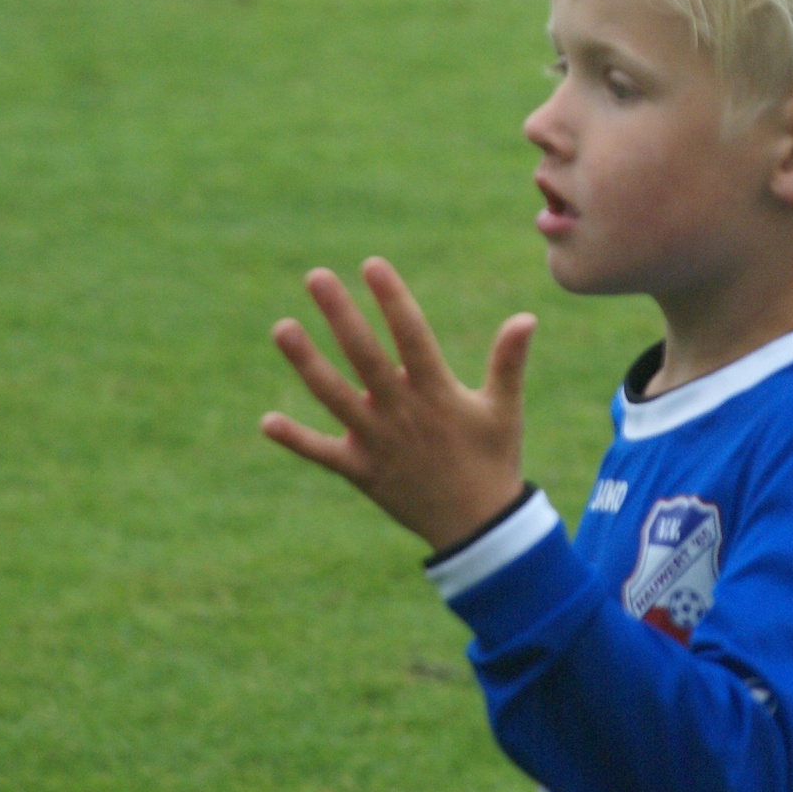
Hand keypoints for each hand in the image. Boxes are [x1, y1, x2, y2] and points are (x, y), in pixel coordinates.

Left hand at [261, 258, 536, 553]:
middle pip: (365, 355)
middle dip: (340, 314)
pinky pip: (322, 453)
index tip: (372, 264)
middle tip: (315, 276)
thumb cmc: (493, 460)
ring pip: (334, 396)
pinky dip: (295, 439)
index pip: (411, 334)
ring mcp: (377, 442)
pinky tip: (266, 421)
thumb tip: (526, 317)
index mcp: (437, 392)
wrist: (478, 527)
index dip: (392, 298)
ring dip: (306, 363)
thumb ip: (508, 362)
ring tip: (281, 326)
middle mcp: (402, 412)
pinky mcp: (361, 471)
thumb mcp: (504, 410)